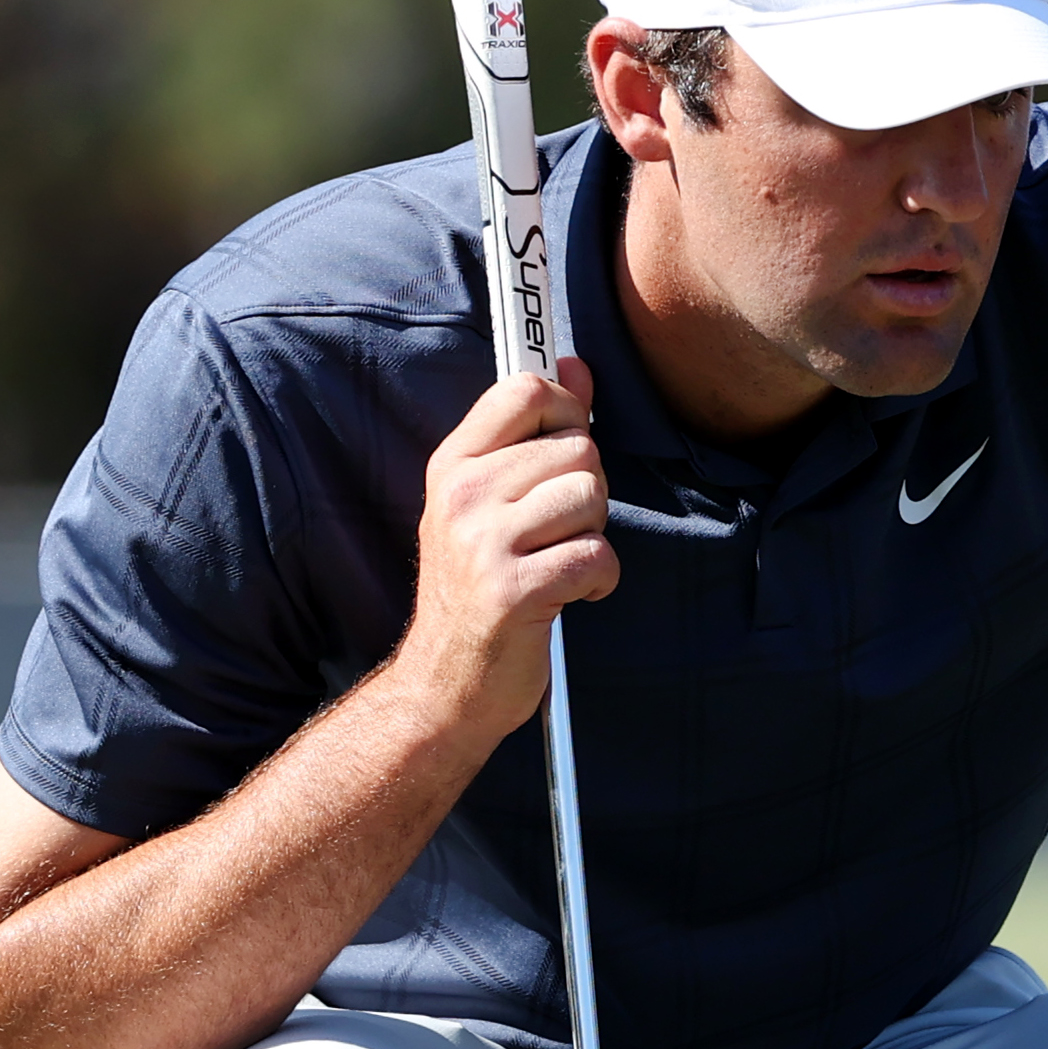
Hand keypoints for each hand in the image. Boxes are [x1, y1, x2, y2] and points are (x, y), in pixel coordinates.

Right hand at [402, 361, 613, 740]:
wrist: (447, 681)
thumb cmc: (478, 586)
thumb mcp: (488, 502)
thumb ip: (531, 432)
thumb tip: (574, 367)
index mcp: (453, 464)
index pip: (523, 390)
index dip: (568, 408)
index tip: (568, 441)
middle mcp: (462, 495)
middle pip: (578, 449)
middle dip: (589, 492)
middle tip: (557, 532)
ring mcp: (484, 543)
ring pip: (591, 498)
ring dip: (594, 535)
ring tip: (560, 561)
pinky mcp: (514, 591)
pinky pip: (598, 556)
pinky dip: (600, 580)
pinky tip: (572, 594)